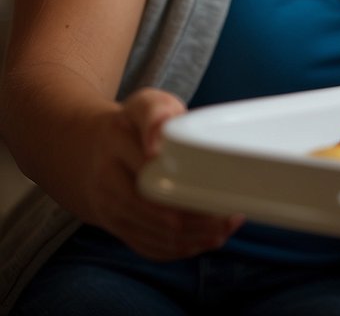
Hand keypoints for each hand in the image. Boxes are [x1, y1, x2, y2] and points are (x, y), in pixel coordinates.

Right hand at [80, 87, 242, 259]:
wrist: (92, 151)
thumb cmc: (134, 125)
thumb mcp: (145, 105)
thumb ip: (155, 113)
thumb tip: (157, 140)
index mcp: (115, 145)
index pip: (151, 172)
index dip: (184, 187)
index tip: (217, 189)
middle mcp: (108, 182)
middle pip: (155, 212)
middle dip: (197, 220)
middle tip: (231, 215)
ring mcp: (110, 209)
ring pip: (154, 235)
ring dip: (194, 238)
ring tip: (227, 228)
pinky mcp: (118, 228)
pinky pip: (148, 247)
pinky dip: (179, 248)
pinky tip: (206, 240)